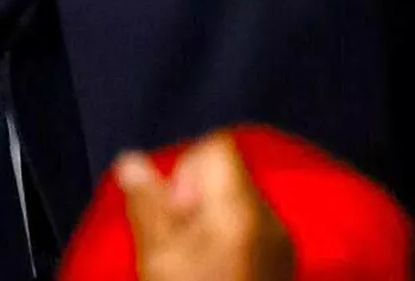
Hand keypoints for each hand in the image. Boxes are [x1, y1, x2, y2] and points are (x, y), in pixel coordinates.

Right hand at [115, 133, 295, 280]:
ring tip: (190, 259)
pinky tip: (211, 271)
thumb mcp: (157, 255)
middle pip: (229, 174)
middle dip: (195, 194)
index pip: (218, 147)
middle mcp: (271, 219)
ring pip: (239, 201)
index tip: (172, 208)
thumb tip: (131, 160)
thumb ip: (145, 202)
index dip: (185, 167)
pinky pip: (253, 228)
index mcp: (240, 209)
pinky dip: (229, 238)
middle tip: (175, 237)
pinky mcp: (284, 265)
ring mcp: (282, 244)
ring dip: (210, 217)